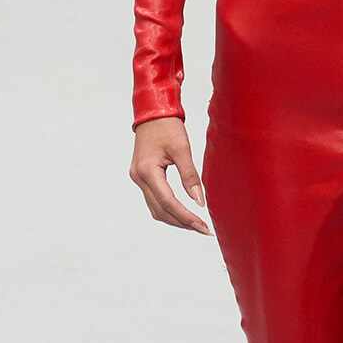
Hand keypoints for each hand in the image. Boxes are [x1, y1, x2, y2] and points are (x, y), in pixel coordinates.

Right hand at [130, 118, 211, 233]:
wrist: (153, 112)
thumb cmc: (167, 126)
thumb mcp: (182, 149)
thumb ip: (190, 176)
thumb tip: (199, 201)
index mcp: (147, 171)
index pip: (168, 202)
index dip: (186, 217)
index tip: (203, 226)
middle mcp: (139, 177)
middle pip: (160, 210)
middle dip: (182, 222)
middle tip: (204, 229)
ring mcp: (138, 178)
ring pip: (156, 208)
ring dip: (175, 218)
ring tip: (196, 224)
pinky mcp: (142, 176)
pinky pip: (154, 200)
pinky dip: (169, 209)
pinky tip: (183, 213)